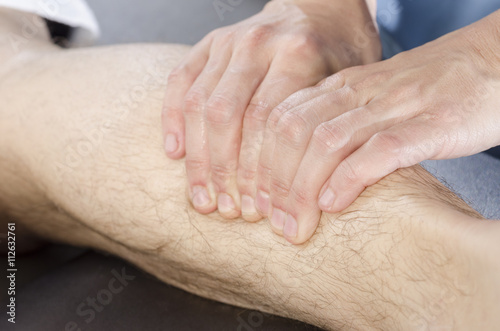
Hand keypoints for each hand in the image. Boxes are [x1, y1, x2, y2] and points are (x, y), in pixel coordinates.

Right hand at [161, 0, 380, 219]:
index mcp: (298, 54)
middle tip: (228, 209)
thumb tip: (309, 194)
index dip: (259, 171)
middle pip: (227, 115)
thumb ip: (325, 127)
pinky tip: (175, 152)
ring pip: (200, 103)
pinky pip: (179, 81)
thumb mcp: (348, 83)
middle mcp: (258, 43)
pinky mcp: (209, 43)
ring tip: (203, 197)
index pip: (267, 122)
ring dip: (198, 158)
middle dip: (224, 171)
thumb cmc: (338, 52)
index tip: (260, 209)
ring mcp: (229, 41)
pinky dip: (173, 118)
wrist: (319, 7)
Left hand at [259, 11, 499, 243]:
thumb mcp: (371, 101)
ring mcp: (394, 106)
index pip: (279, 118)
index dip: (258, 162)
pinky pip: (381, 148)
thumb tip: (299, 169)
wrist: (491, 62)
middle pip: (293, 131)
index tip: (256, 200)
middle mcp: (360, 93)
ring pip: (327, 141)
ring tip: (295, 222)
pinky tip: (335, 203)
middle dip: (273, 180)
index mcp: (341, 88)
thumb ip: (337, 124)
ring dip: (302, 186)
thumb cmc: (429, 90)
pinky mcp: (431, 123)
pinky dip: (351, 177)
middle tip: (270, 220)